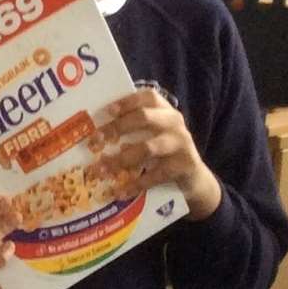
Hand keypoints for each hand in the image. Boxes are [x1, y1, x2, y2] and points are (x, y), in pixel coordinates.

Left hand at [93, 89, 221, 220]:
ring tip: (100, 170)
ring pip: (147, 148)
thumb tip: (93, 134)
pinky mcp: (184, 165)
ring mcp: (181, 144)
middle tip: (95, 140)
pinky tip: (119, 192)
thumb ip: (133, 129)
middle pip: (144, 117)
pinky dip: (135, 184)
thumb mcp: (153, 136)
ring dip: (120, 160)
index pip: (148, 97)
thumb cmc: (164, 153)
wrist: (194, 179)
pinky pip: (155, 175)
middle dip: (117, 127)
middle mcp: (174, 123)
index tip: (108, 111)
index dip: (127, 101)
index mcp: (165, 111)